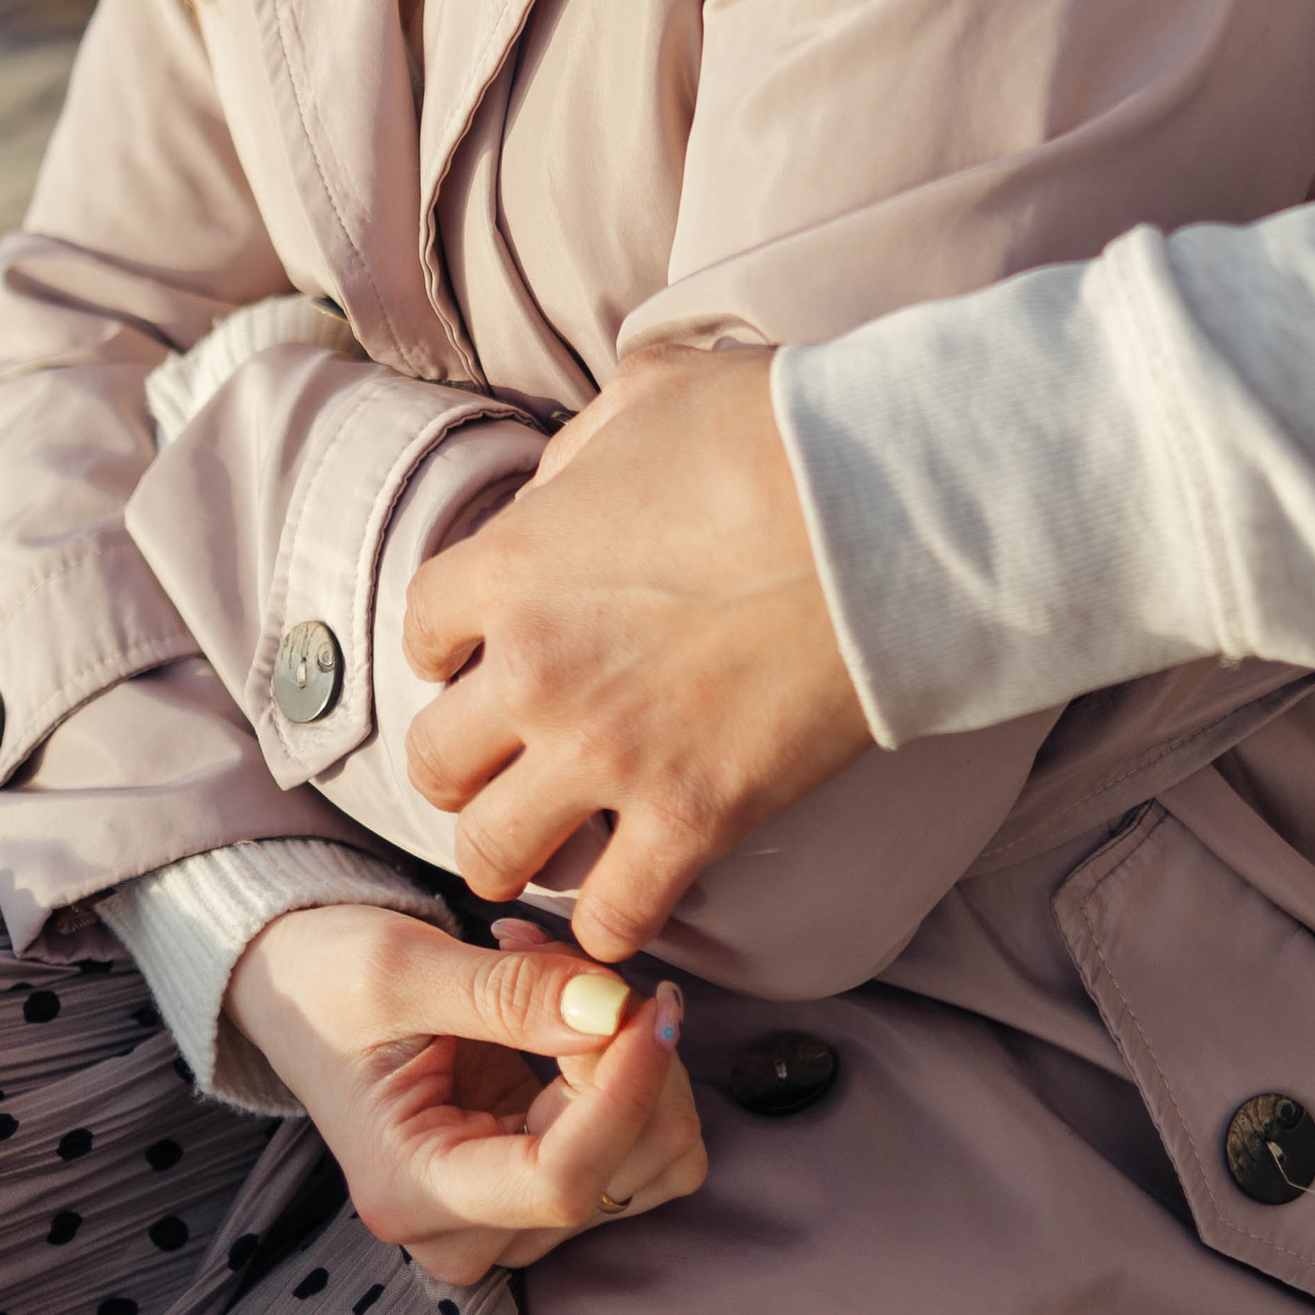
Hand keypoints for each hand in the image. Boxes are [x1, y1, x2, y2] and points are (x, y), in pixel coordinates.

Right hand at [225, 902, 704, 1283]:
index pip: (559, 1181)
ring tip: (556, 980)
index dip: (624, 1092)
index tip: (648, 1003)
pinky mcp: (546, 1183)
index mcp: (411, 1192)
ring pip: (652, 1162)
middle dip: (628, 1058)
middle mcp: (464, 1231)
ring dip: (638, 1060)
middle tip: (568, 963)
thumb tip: (611, 1012)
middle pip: (620, 1172)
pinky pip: (646, 1141)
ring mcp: (511, 1217)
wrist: (305, 995)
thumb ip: (508, 995)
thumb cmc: (330, 981)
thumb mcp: (397, 967)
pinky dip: (635, 1069)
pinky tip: (572, 1015)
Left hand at [401, 346, 873, 960]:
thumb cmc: (780, 434)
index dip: (456, 648)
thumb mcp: (650, 395)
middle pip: (432, 761)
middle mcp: (536, 669)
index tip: (497, 654)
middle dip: (467, 763)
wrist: (893, 510)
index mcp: (513, 565)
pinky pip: (610, 917)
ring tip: (558, 839)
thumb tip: (558, 493)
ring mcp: (608, 754)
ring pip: (488, 853)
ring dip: (516, 849)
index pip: (421, 631)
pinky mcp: (692, 817)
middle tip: (517, 758)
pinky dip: (612, 919)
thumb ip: (579, 451)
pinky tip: (637, 891)